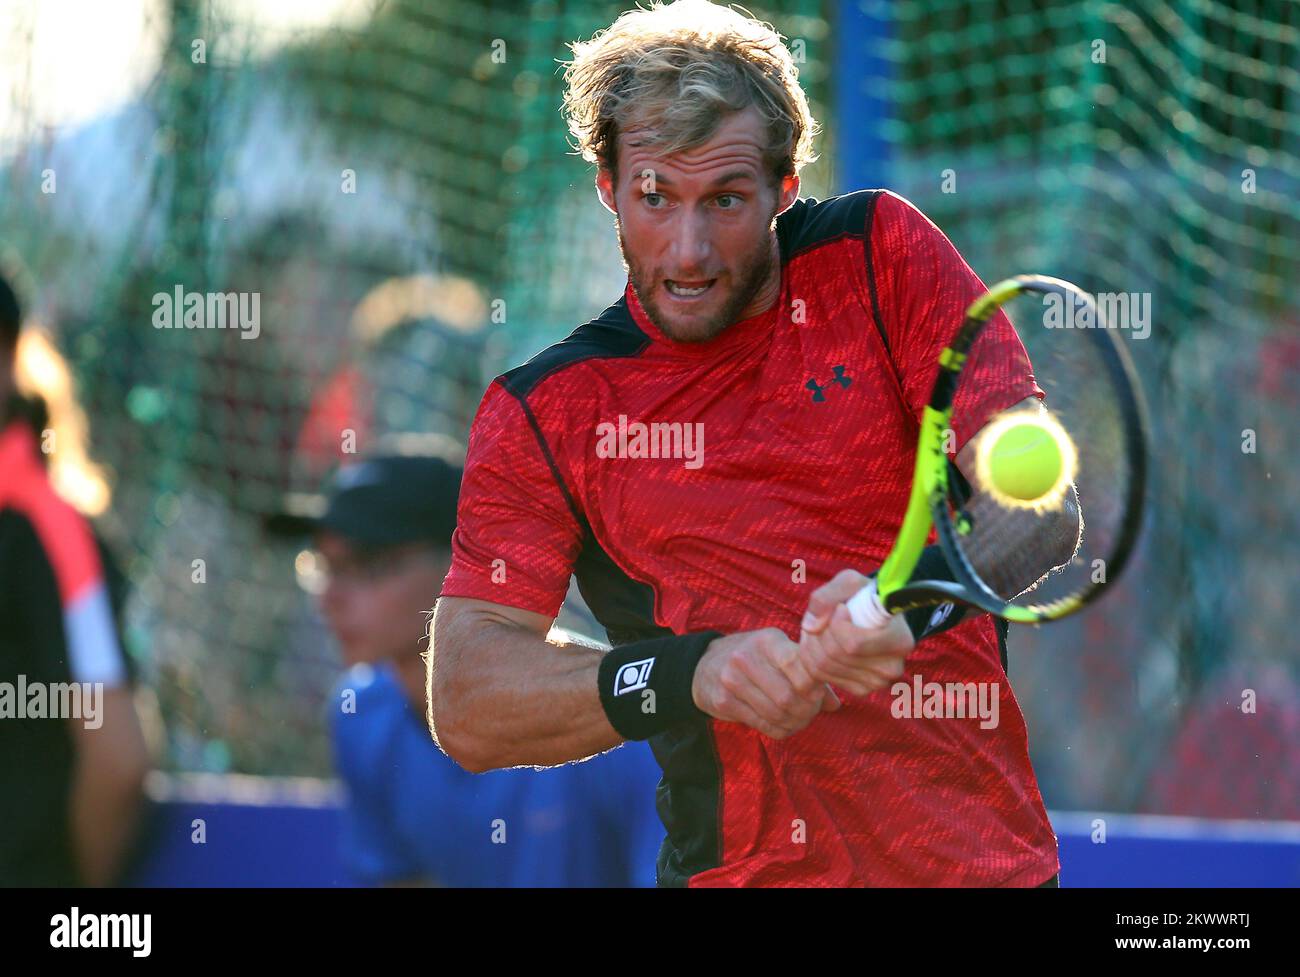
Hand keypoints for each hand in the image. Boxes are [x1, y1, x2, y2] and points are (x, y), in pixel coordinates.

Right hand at [692, 628, 840, 739]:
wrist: (704, 665)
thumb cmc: (753, 657)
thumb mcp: (778, 653)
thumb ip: (808, 674)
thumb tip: (835, 703)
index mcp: (767, 641)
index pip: (799, 666)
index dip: (815, 686)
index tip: (818, 694)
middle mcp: (746, 657)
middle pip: (789, 696)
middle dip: (807, 710)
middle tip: (811, 712)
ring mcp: (731, 680)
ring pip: (777, 713)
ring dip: (795, 722)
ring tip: (799, 720)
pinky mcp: (723, 701)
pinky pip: (762, 725)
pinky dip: (780, 730)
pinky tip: (784, 725)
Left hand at [800, 569, 914, 695]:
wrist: (872, 616)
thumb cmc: (864, 597)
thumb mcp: (849, 582)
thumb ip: (826, 596)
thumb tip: (811, 626)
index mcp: (899, 640)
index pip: (853, 644)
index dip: (836, 624)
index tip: (841, 607)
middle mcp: (892, 667)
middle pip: (834, 656)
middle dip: (819, 633)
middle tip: (826, 618)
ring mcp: (877, 682)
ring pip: (824, 667)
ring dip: (813, 644)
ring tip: (825, 629)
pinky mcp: (861, 689)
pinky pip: (823, 677)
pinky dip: (814, 659)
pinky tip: (826, 644)